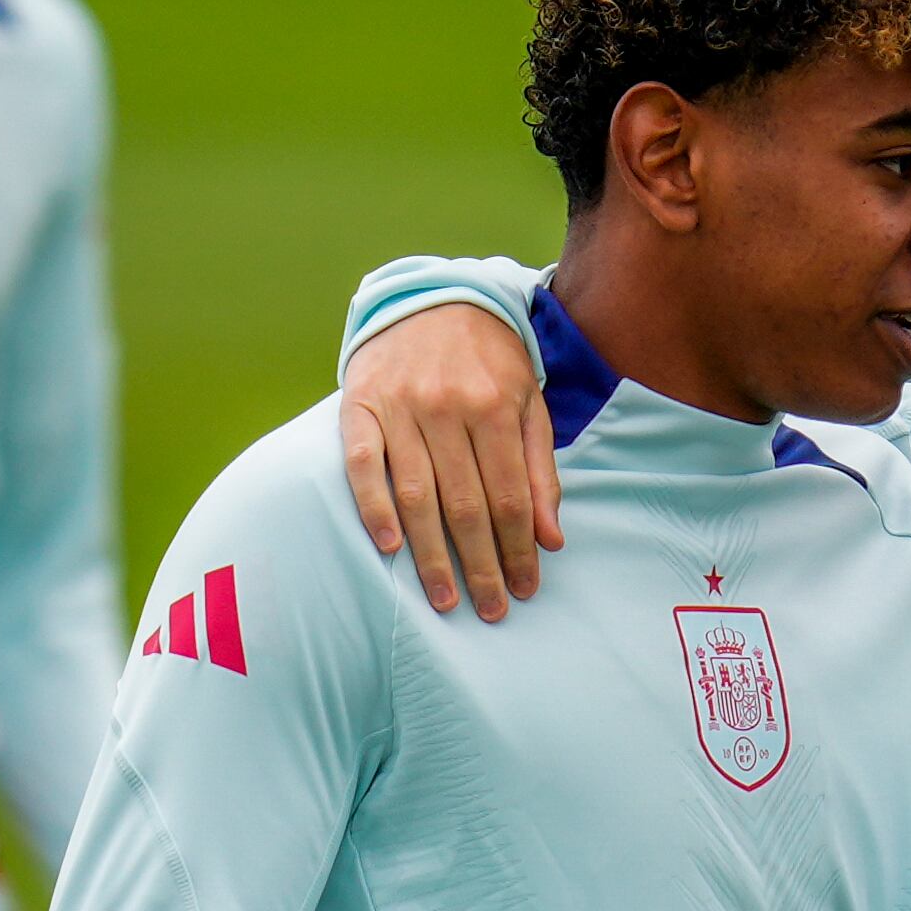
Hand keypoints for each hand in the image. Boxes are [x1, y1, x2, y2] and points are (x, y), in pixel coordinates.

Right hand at [342, 301, 561, 619]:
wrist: (429, 299)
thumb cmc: (487, 363)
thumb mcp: (528, 404)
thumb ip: (540, 471)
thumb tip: (550, 540)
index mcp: (497, 406)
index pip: (510, 496)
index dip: (518, 549)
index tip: (525, 588)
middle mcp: (448, 406)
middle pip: (466, 504)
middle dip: (480, 565)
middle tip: (490, 610)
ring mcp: (400, 406)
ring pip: (417, 493)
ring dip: (431, 555)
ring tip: (445, 599)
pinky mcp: (359, 405)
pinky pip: (363, 465)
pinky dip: (374, 507)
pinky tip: (389, 547)